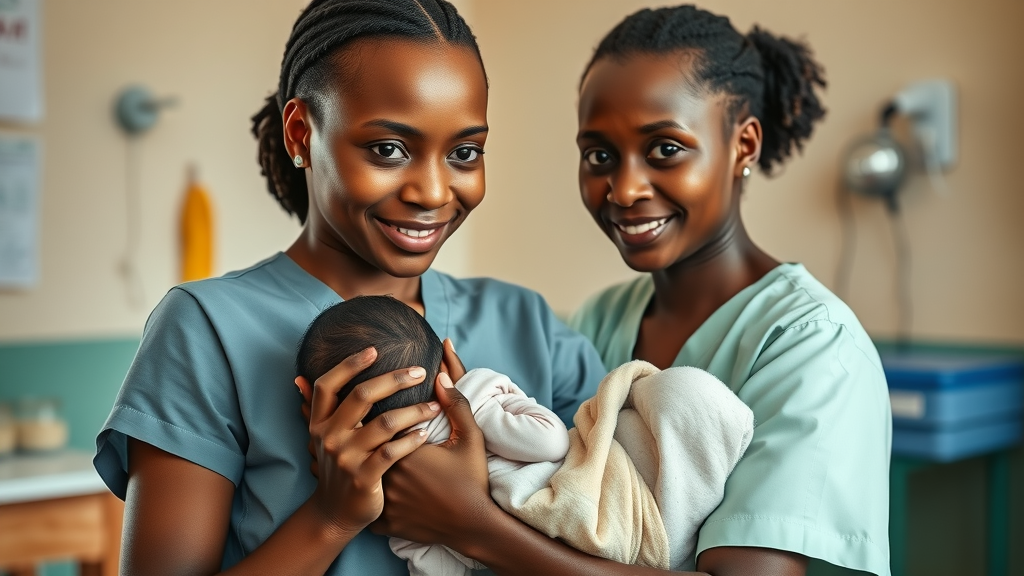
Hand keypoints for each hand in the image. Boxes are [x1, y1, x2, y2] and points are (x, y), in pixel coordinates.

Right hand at [295, 337, 464, 477]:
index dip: (349, 364)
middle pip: (362, 395)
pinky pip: (393, 452)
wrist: (334, 513)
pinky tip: (425, 434)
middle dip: (395, 379)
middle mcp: (329, 437)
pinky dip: (412, 440)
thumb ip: (313, 407)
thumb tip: (298, 377)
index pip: (328, 384)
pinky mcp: (364, 478)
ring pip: (385, 423)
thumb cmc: (337, 467)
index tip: (374, 349)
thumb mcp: (320, 437)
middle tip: (420, 371)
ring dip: (414, 410)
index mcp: (319, 423)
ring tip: (435, 405)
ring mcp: (346, 458)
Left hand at [370, 372, 493, 546]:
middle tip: (366, 434)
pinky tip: (366, 492)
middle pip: (365, 449)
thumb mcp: (470, 438)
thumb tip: (440, 376)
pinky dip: (369, 499)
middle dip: (365, 440)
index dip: (379, 417)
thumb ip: (456, 404)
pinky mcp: (385, 523)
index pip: (378, 424)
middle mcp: (387, 475)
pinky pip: (368, 507)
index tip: (378, 409)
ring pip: (363, 479)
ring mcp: (384, 501)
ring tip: (356, 459)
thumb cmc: (472, 480)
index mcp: (403, 450)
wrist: (474, 527)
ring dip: (362, 468)